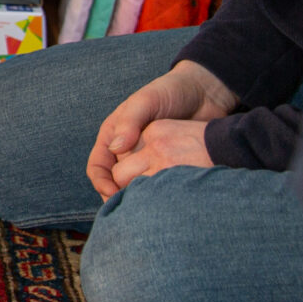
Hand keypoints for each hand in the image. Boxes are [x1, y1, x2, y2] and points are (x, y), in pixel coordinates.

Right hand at [87, 60, 236, 197]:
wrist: (204, 93)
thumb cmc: (170, 91)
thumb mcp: (146, 101)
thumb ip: (130, 122)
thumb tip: (116, 148)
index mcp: (113, 134)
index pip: (98, 166)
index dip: (101, 183)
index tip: (113, 195)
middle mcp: (127, 150)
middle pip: (114, 182)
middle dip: (119, 197)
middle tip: (132, 210)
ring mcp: (147, 159)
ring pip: (136, 186)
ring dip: (139, 198)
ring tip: (149, 209)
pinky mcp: (168, 165)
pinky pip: (158, 184)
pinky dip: (159, 194)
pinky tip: (167, 200)